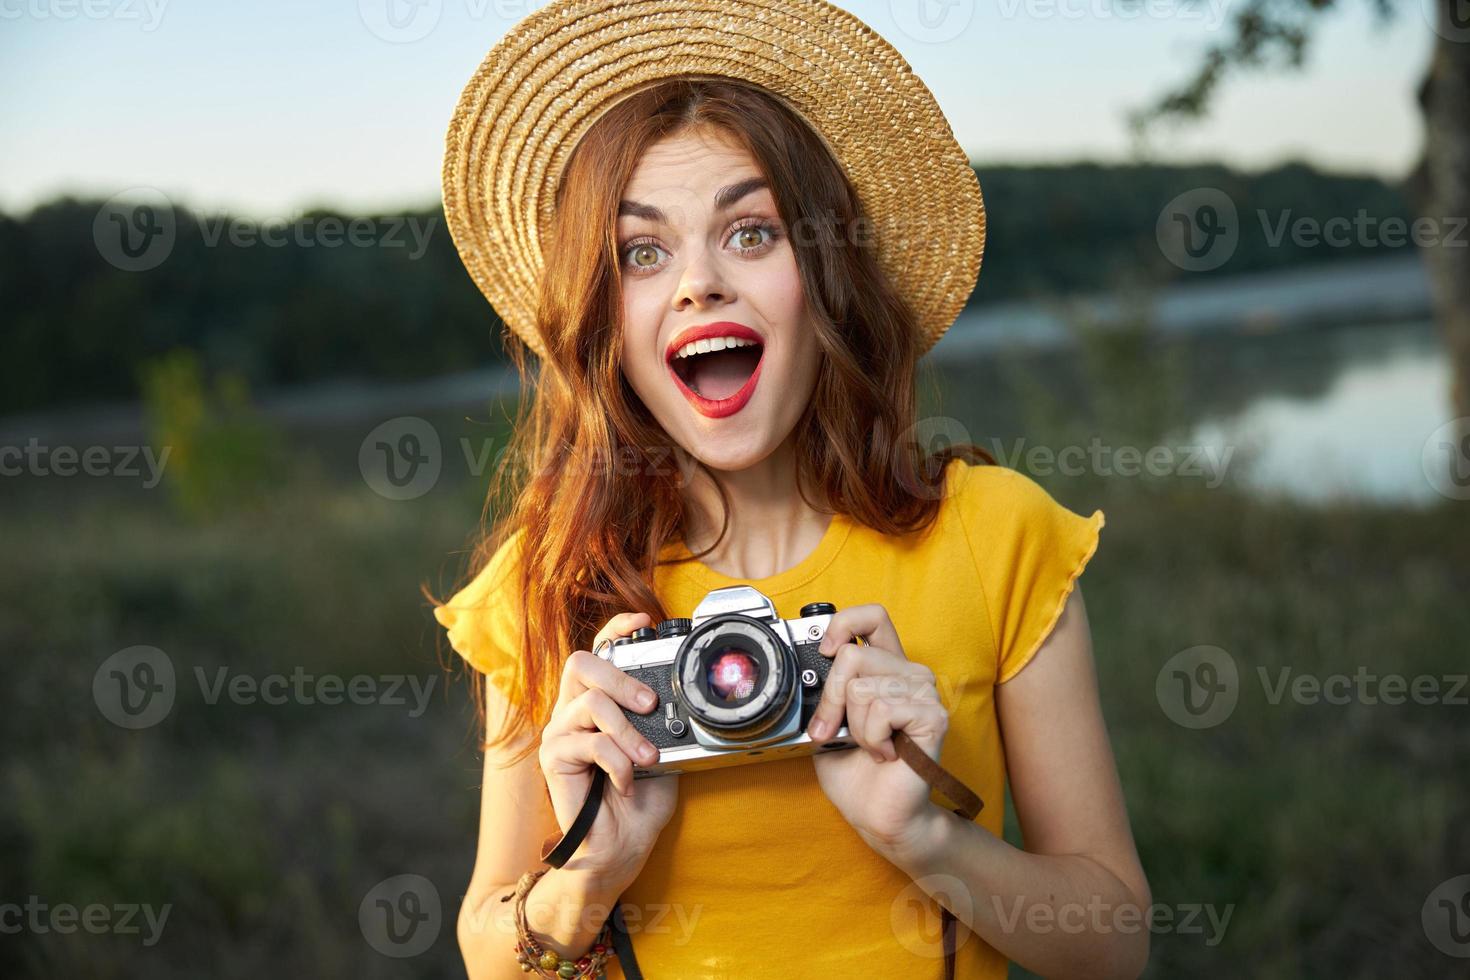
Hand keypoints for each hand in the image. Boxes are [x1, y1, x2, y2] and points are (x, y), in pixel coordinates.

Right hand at [539, 612, 679, 889]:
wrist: (620, 848)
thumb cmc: (641, 802)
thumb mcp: (662, 749)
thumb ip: (661, 721)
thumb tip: (677, 696)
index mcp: (598, 703)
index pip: (598, 652)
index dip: (617, 628)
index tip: (645, 621)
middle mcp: (572, 711)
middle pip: (581, 663)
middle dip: (620, 676)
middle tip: (650, 702)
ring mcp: (559, 733)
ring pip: (590, 703)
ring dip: (628, 730)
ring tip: (648, 756)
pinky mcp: (553, 758)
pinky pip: (589, 743)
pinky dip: (618, 762)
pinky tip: (627, 781)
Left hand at [805, 603, 948, 859]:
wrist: (880, 815)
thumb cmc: (857, 773)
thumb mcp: (828, 723)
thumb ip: (825, 692)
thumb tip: (810, 668)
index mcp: (887, 668)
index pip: (872, 617)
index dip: (843, 625)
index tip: (824, 652)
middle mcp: (909, 674)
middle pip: (852, 656)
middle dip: (830, 700)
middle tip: (836, 732)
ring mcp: (924, 693)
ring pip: (861, 687)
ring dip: (853, 727)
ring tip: (870, 746)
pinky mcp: (932, 716)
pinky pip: (881, 710)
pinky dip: (871, 738)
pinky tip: (885, 753)